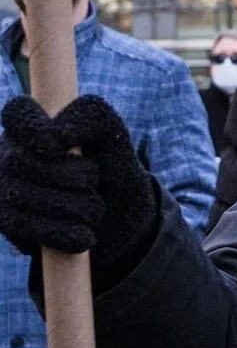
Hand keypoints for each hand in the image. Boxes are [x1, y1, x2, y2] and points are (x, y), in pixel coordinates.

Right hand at [0, 95, 155, 271]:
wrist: (114, 206)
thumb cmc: (108, 156)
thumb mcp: (110, 130)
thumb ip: (89, 117)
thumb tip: (58, 136)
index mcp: (31, 121)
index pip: (17, 112)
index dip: (34, 129)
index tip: (60, 146)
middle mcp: (8, 152)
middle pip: (21, 162)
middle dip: (66, 174)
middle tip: (93, 178)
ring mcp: (3, 188)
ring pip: (23, 197)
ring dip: (70, 205)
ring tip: (95, 208)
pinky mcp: (7, 222)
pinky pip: (25, 228)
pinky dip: (61, 231)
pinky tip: (84, 234)